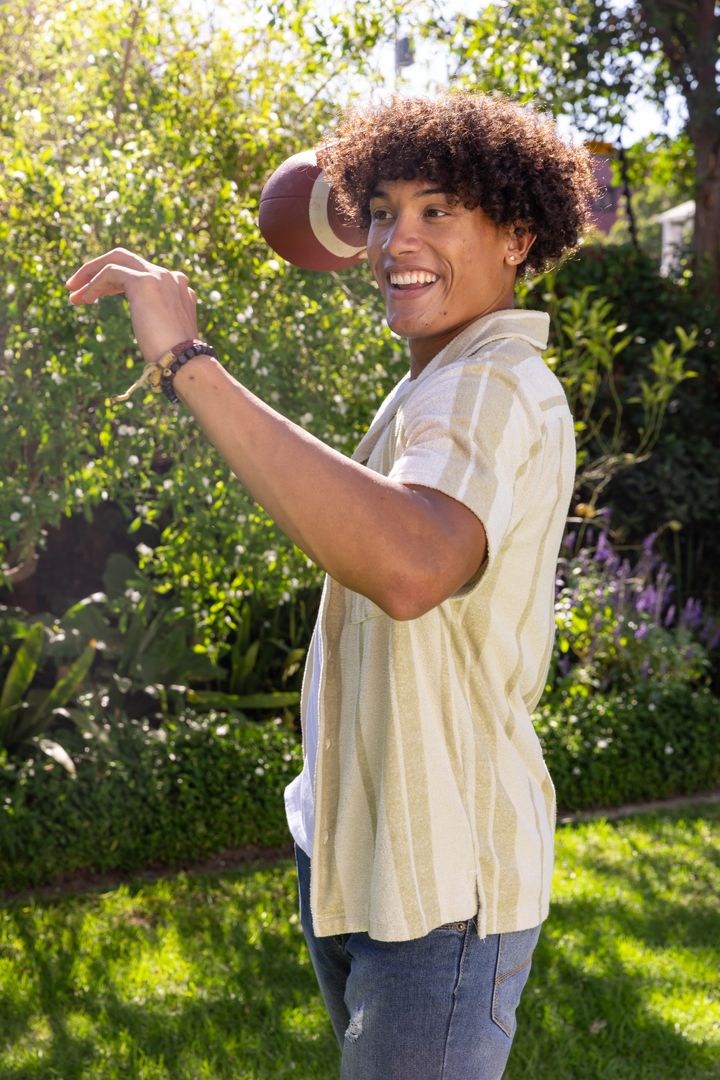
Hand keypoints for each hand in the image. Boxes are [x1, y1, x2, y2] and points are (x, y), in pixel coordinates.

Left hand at [66, 248, 197, 363]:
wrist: (183, 361)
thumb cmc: (174, 357)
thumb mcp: (166, 332)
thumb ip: (160, 317)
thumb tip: (149, 323)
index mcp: (178, 287)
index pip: (140, 272)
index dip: (113, 282)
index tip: (94, 297)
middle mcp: (170, 276)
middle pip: (126, 258)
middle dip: (97, 269)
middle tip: (76, 287)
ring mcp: (158, 276)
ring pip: (115, 261)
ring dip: (89, 276)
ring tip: (73, 295)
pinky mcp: (144, 282)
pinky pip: (110, 272)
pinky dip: (94, 284)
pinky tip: (85, 299)